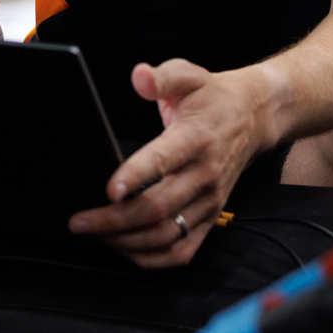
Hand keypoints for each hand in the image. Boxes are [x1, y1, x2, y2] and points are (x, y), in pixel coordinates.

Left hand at [67, 59, 274, 267]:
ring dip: (127, 241)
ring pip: (167, 234)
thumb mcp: (189, 74)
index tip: (109, 190)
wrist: (253, 118)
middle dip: (114, 219)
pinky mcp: (210, 217)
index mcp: (196, 138)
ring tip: (93, 235)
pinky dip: (152, 258)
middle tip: (79, 221)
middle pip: (159, 206)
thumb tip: (140, 77)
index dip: (136, 176)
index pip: (165, 160)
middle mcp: (205, 174)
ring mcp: (209, 200)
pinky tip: (124, 249)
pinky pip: (183, 249)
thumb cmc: (211, 97)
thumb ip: (162, 76)